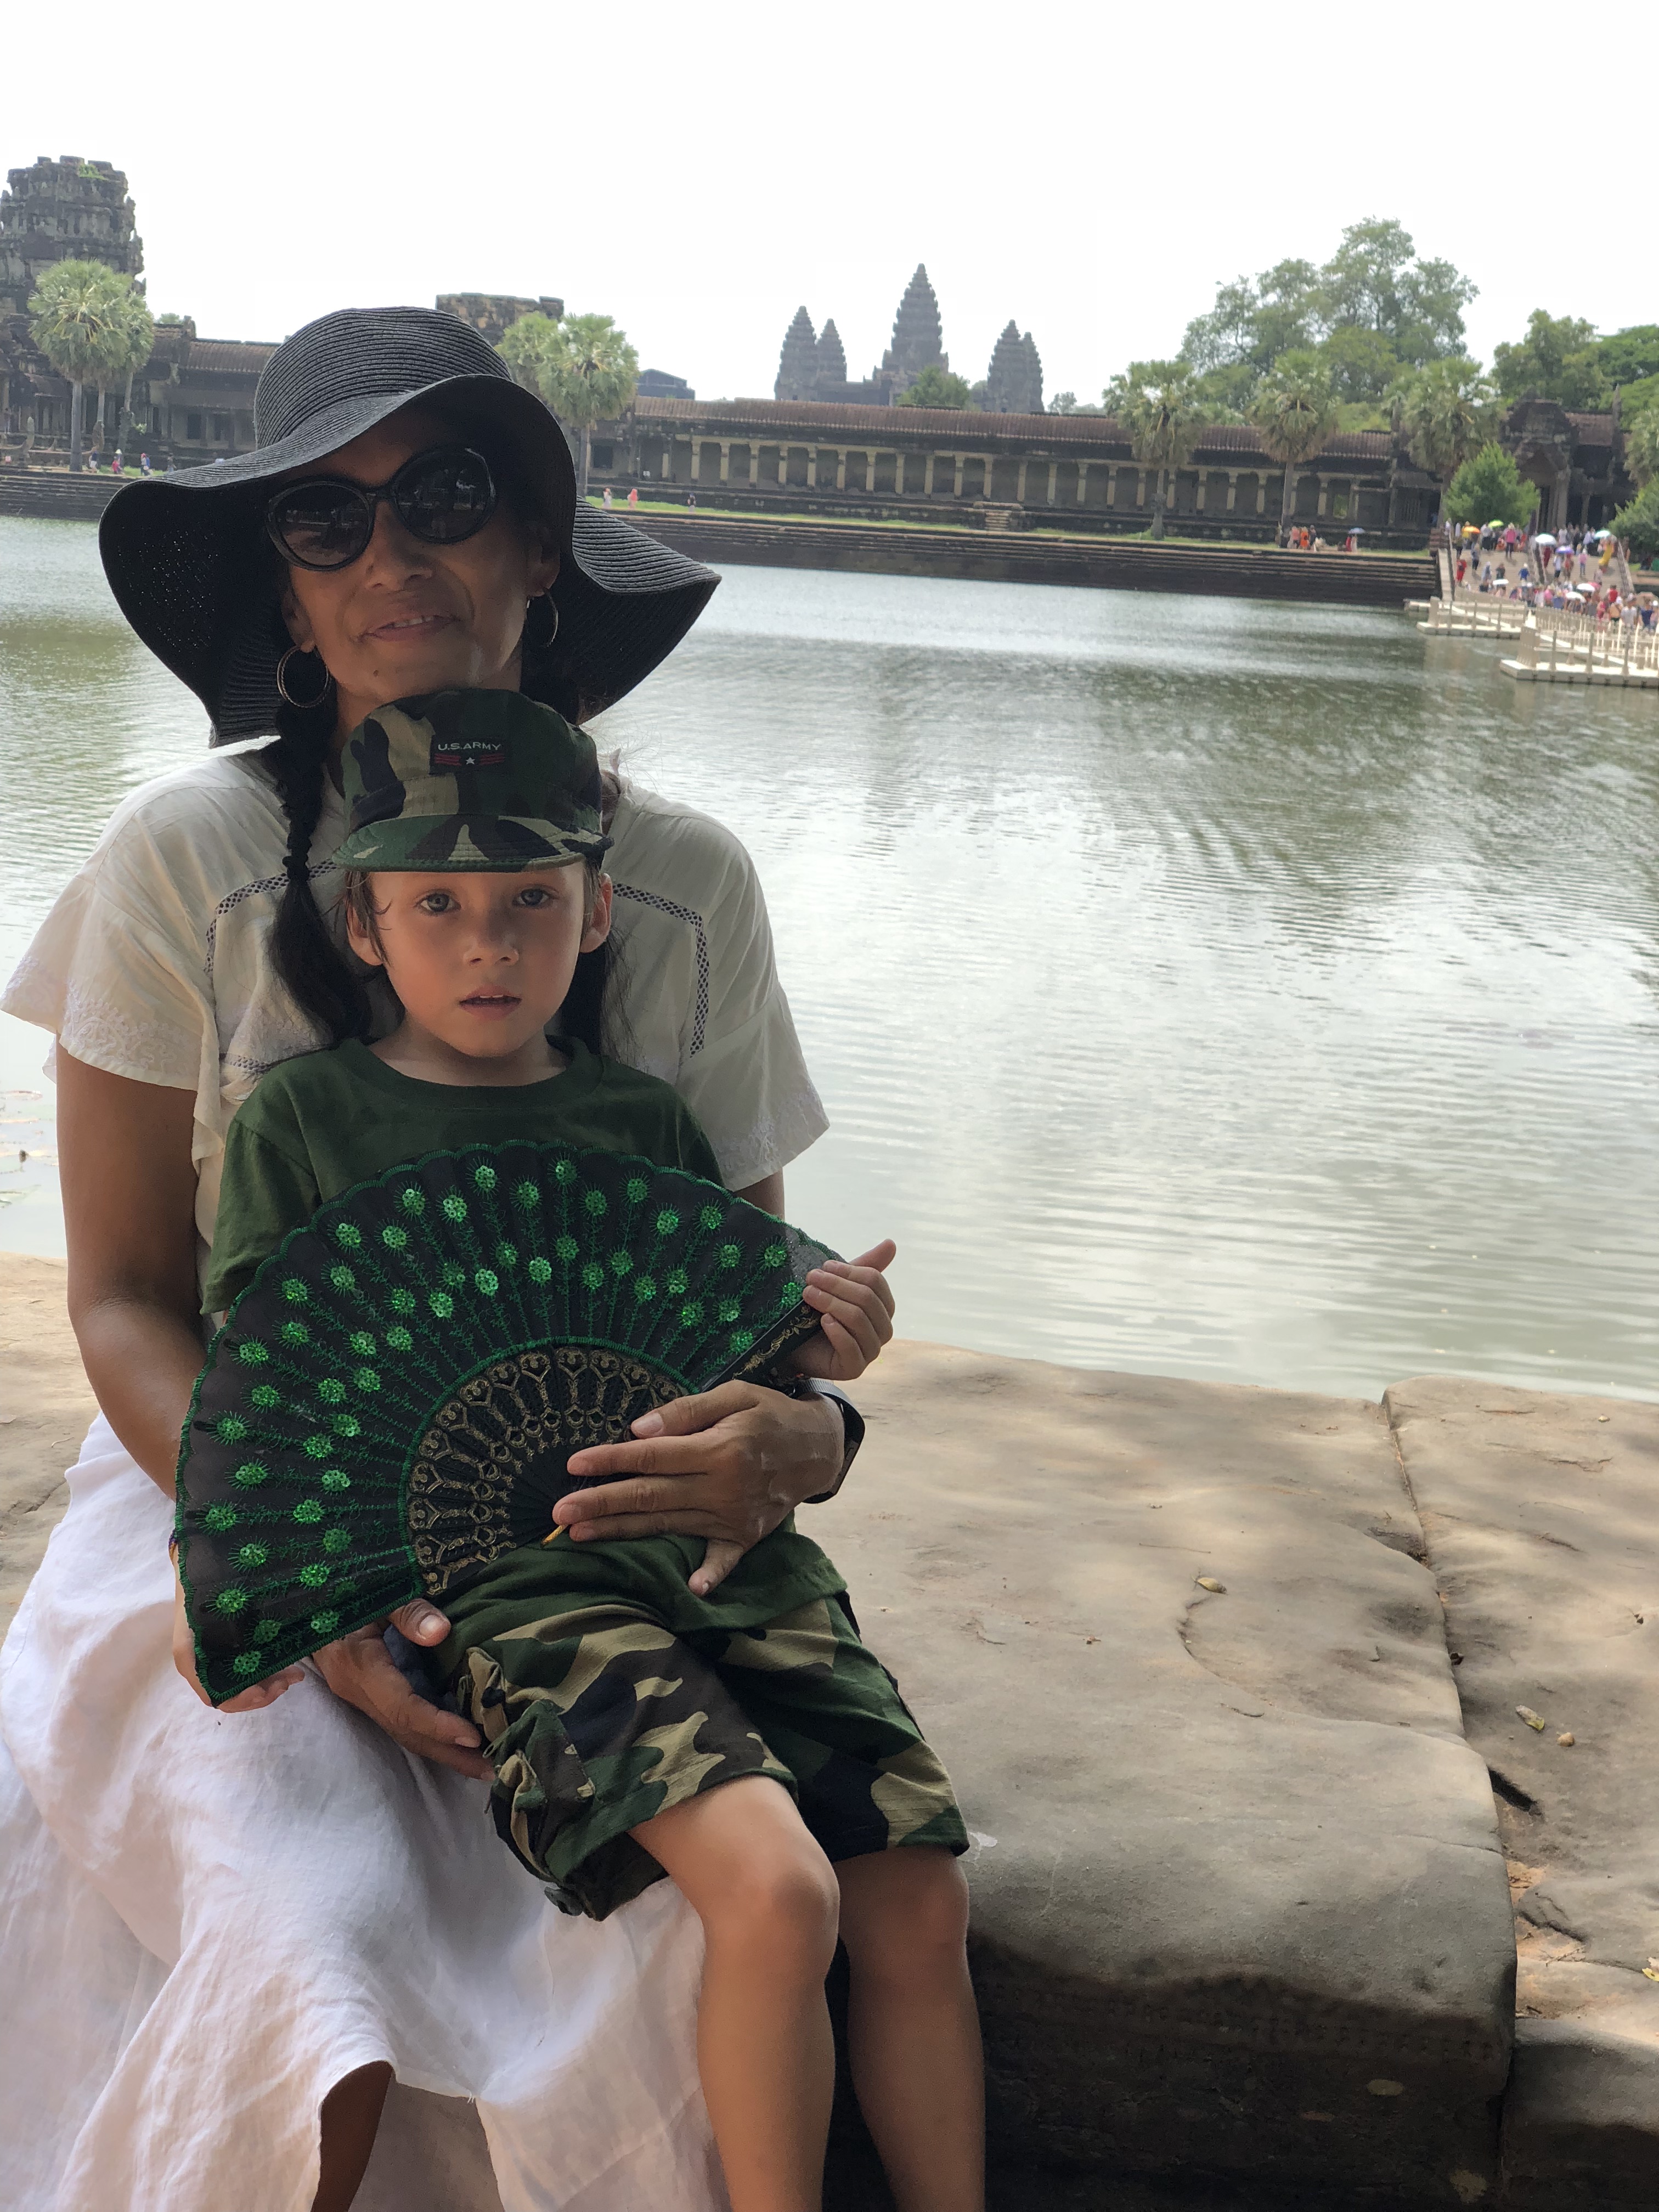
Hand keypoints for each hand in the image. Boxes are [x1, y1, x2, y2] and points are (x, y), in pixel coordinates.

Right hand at [173, 1562, 303, 1711]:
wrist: (197, 1566)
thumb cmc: (200, 1587)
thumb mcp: (204, 1610)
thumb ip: (215, 1633)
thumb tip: (243, 1658)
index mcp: (191, 1660)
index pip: (216, 1696)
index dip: (242, 1699)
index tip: (267, 1688)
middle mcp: (202, 1666)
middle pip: (233, 1696)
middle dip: (264, 1693)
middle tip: (292, 1678)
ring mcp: (217, 1660)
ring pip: (243, 1686)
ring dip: (269, 1685)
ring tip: (295, 1673)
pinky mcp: (230, 1651)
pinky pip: (248, 1672)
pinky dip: (267, 1673)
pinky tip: (288, 1665)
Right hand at [311, 1599, 492, 1778]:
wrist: (313, 1601)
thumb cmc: (350, 1591)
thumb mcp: (379, 1592)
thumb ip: (408, 1611)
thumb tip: (441, 1632)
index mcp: (358, 1667)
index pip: (402, 1708)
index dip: (437, 1725)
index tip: (473, 1736)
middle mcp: (358, 1691)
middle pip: (406, 1731)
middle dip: (448, 1752)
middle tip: (493, 1770)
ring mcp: (362, 1697)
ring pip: (404, 1732)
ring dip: (443, 1750)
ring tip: (485, 1765)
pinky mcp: (370, 1695)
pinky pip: (402, 1722)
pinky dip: (432, 1734)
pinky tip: (461, 1740)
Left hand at [558, 1380, 845, 1596]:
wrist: (819, 1446)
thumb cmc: (770, 1412)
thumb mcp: (735, 1394)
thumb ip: (686, 1411)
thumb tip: (639, 1430)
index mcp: (719, 1449)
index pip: (652, 1456)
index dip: (610, 1460)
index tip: (574, 1464)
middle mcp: (723, 1487)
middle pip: (650, 1496)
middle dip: (601, 1503)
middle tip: (559, 1510)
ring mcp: (733, 1516)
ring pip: (667, 1525)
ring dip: (622, 1531)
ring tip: (579, 1534)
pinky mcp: (745, 1536)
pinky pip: (723, 1560)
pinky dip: (710, 1574)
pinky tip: (690, 1588)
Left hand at [790, 1240, 895, 1380]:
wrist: (793, 1344)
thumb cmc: (818, 1312)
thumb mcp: (839, 1286)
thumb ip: (865, 1266)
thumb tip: (892, 1243)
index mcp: (883, 1307)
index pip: (875, 1282)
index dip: (849, 1271)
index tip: (824, 1266)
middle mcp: (882, 1330)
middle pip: (867, 1299)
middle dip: (837, 1285)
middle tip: (810, 1278)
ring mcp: (870, 1351)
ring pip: (859, 1320)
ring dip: (831, 1303)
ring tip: (808, 1295)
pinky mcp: (854, 1369)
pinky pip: (852, 1348)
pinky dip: (837, 1331)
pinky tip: (823, 1321)